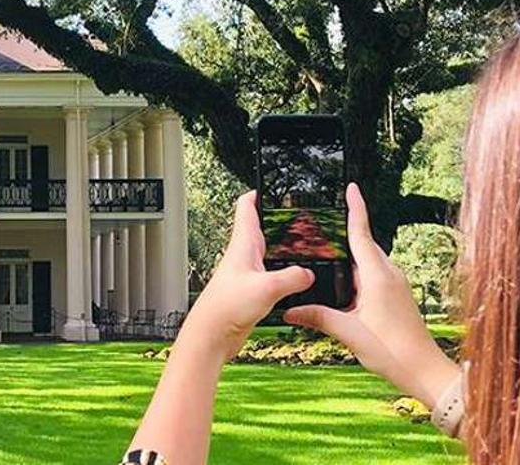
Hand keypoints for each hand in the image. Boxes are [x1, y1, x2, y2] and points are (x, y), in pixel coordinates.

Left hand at [178, 190, 313, 363]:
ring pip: (266, 253)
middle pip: (260, 229)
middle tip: (294, 214)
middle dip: (276, 220)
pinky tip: (294, 282)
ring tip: (300, 245)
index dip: (258, 193)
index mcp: (243, 244)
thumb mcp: (267, 287)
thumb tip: (308, 274)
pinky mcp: (250, 291)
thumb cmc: (226, 307)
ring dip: (281, 249)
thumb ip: (292, 277)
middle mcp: (243, 255)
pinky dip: (283, 274)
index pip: (247, 207)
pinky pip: (270, 276)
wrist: (211, 335)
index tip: (269, 185)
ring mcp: (246, 273)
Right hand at [284, 183, 459, 403]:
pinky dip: (358, 274)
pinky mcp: (396, 296)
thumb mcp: (349, 332)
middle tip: (319, 227)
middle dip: (343, 235)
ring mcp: (396, 284)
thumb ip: (318, 317)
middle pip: (363, 245)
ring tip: (326, 256)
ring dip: (350, 258)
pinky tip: (343, 286)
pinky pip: (374, 275)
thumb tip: (290, 311)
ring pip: (368, 262)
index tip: (351, 187)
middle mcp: (389, 274)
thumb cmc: (392, 350)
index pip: (362, 233)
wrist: (423, 370)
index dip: (355, 208)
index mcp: (378, 276)